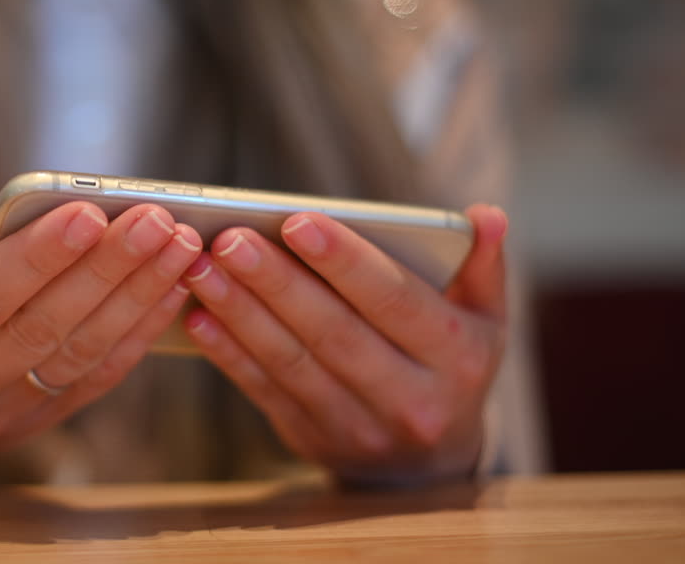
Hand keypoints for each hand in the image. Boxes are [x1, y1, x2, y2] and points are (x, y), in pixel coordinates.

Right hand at [0, 202, 201, 488]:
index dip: (34, 258)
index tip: (86, 212)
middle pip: (40, 328)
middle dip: (104, 269)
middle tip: (154, 219)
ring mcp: (2, 416)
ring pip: (79, 354)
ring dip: (136, 297)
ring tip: (178, 245)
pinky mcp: (40, 424)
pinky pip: (97, 378)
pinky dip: (139, 333)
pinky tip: (170, 289)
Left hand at [180, 204, 507, 483]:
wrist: (427, 469)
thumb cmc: (450, 366)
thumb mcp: (484, 320)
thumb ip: (484, 266)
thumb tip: (486, 215)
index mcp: (458, 358)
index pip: (395, 300)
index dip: (344, 261)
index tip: (297, 220)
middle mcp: (412, 400)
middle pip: (333, 332)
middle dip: (277, 281)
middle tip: (230, 237)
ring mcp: (359, 428)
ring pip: (292, 362)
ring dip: (241, 312)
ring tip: (202, 267)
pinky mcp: (313, 442)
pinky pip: (265, 392)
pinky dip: (229, 354)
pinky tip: (198, 317)